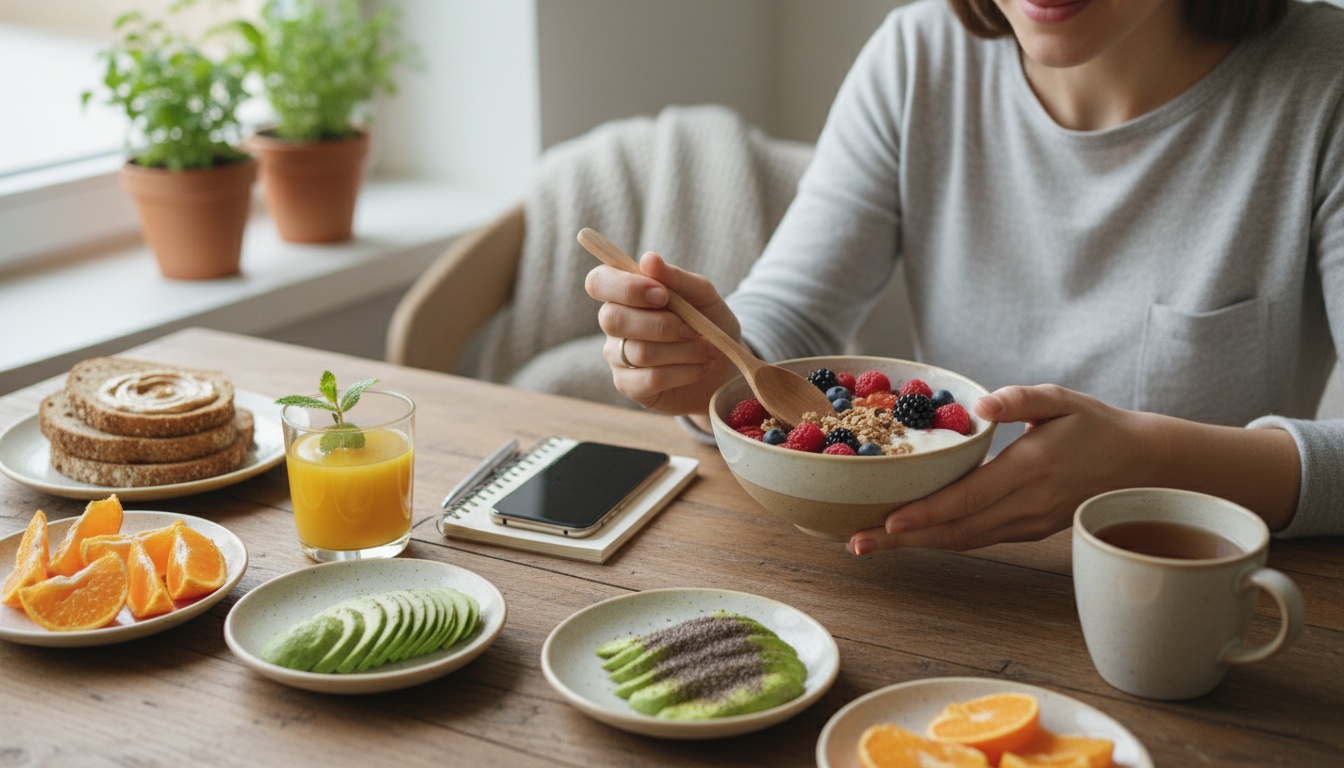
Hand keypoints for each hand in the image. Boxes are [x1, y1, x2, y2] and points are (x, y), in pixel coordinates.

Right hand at [584, 251, 739, 414]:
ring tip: (708, 349)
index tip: (662, 295)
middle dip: (661, 325)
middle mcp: (614, 324)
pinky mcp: (629, 386)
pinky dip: (684, 371)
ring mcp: (618, 357)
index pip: (598, 282)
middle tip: (693, 329)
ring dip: (683, 350)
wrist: (725, 367)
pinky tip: (701, 368)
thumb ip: (676, 278)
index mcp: (625, 294)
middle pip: (612, 319)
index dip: (626, 288)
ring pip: (638, 352)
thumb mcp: (703, 296)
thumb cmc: (709, 324)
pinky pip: (650, 378)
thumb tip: (648, 259)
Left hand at [848, 384, 1161, 553]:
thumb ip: (1019, 399)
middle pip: (956, 531)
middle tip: (857, 543)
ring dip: (917, 545)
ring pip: (964, 541)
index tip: (888, 520)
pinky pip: (978, 539)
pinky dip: (942, 539)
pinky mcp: (1029, 530)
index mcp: (1029, 469)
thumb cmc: (1096, 425)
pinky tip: (912, 535)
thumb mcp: (1061, 400)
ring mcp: (1028, 523)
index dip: (926, 513)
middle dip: (903, 540)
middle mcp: (1026, 505)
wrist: (1142, 465)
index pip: (968, 498)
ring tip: (871, 544)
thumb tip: (979, 406)